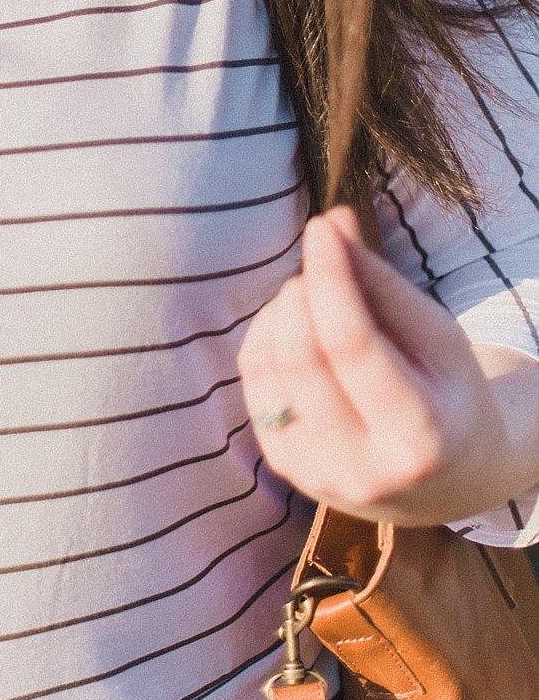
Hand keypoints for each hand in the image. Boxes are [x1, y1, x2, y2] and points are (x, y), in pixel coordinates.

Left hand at [237, 205, 528, 527]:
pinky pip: (254, 384)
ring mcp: (315, 475)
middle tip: (320, 265)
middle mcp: (362, 470)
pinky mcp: (284, 467)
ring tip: (314, 299)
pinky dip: (267, 340)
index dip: (330, 278)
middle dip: (300, 292)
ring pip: (266, 368)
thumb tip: (332, 222)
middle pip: (299, 359)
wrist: (445, 477)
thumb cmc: (445, 392)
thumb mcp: (436, 337)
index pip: (352, 345)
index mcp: (419, 438)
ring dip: (280, 312)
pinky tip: (297, 330)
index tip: (321, 227)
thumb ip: (381, 283)